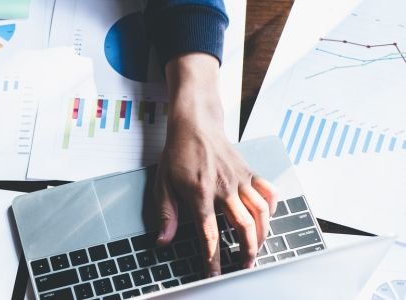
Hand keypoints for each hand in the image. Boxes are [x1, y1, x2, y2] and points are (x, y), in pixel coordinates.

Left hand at [153, 53, 276, 275]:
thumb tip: (163, 240)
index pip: (209, 233)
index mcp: (200, 194)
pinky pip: (267, 191)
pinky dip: (272, 206)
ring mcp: (239, 179)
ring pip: (260, 212)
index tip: (214, 273)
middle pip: (243, 225)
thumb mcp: (162, 184)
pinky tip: (268, 218)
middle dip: (247, 249)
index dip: (212, 257)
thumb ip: (166, 214)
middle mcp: (224, 188)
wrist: (195, 123)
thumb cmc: (178, 153)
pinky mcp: (248, 171)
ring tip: (256, 248)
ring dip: (262, 234)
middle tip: (245, 265)